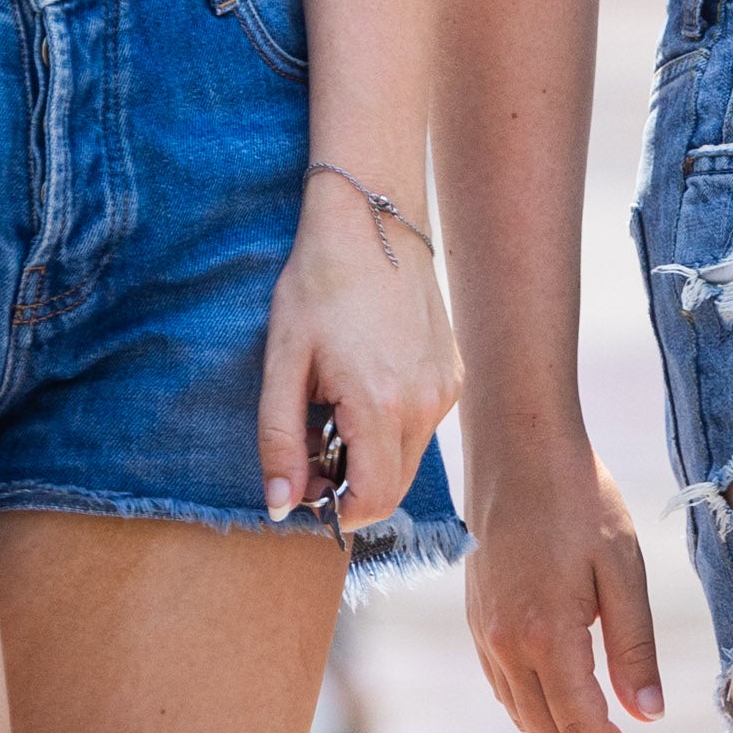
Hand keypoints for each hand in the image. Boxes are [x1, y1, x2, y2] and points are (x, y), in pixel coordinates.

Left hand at [256, 168, 461, 539]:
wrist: (371, 222)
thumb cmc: (318, 285)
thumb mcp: (283, 362)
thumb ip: (280, 441)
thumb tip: (280, 506)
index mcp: (382, 405)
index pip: (372, 502)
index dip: (333, 510)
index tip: (302, 484)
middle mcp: (426, 404)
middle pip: (393, 488)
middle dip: (350, 485)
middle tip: (311, 445)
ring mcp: (446, 388)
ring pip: (409, 459)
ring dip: (371, 456)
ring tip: (335, 405)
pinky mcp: (453, 372)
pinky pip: (422, 425)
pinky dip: (392, 426)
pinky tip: (365, 382)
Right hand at [460, 427, 668, 732]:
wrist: (517, 444)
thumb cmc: (579, 495)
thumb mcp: (623, 568)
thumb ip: (633, 647)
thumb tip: (646, 716)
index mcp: (545, 635)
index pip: (584, 729)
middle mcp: (504, 644)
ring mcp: (483, 634)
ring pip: (524, 719)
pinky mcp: (477, 620)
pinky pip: (506, 691)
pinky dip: (539, 716)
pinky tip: (570, 710)